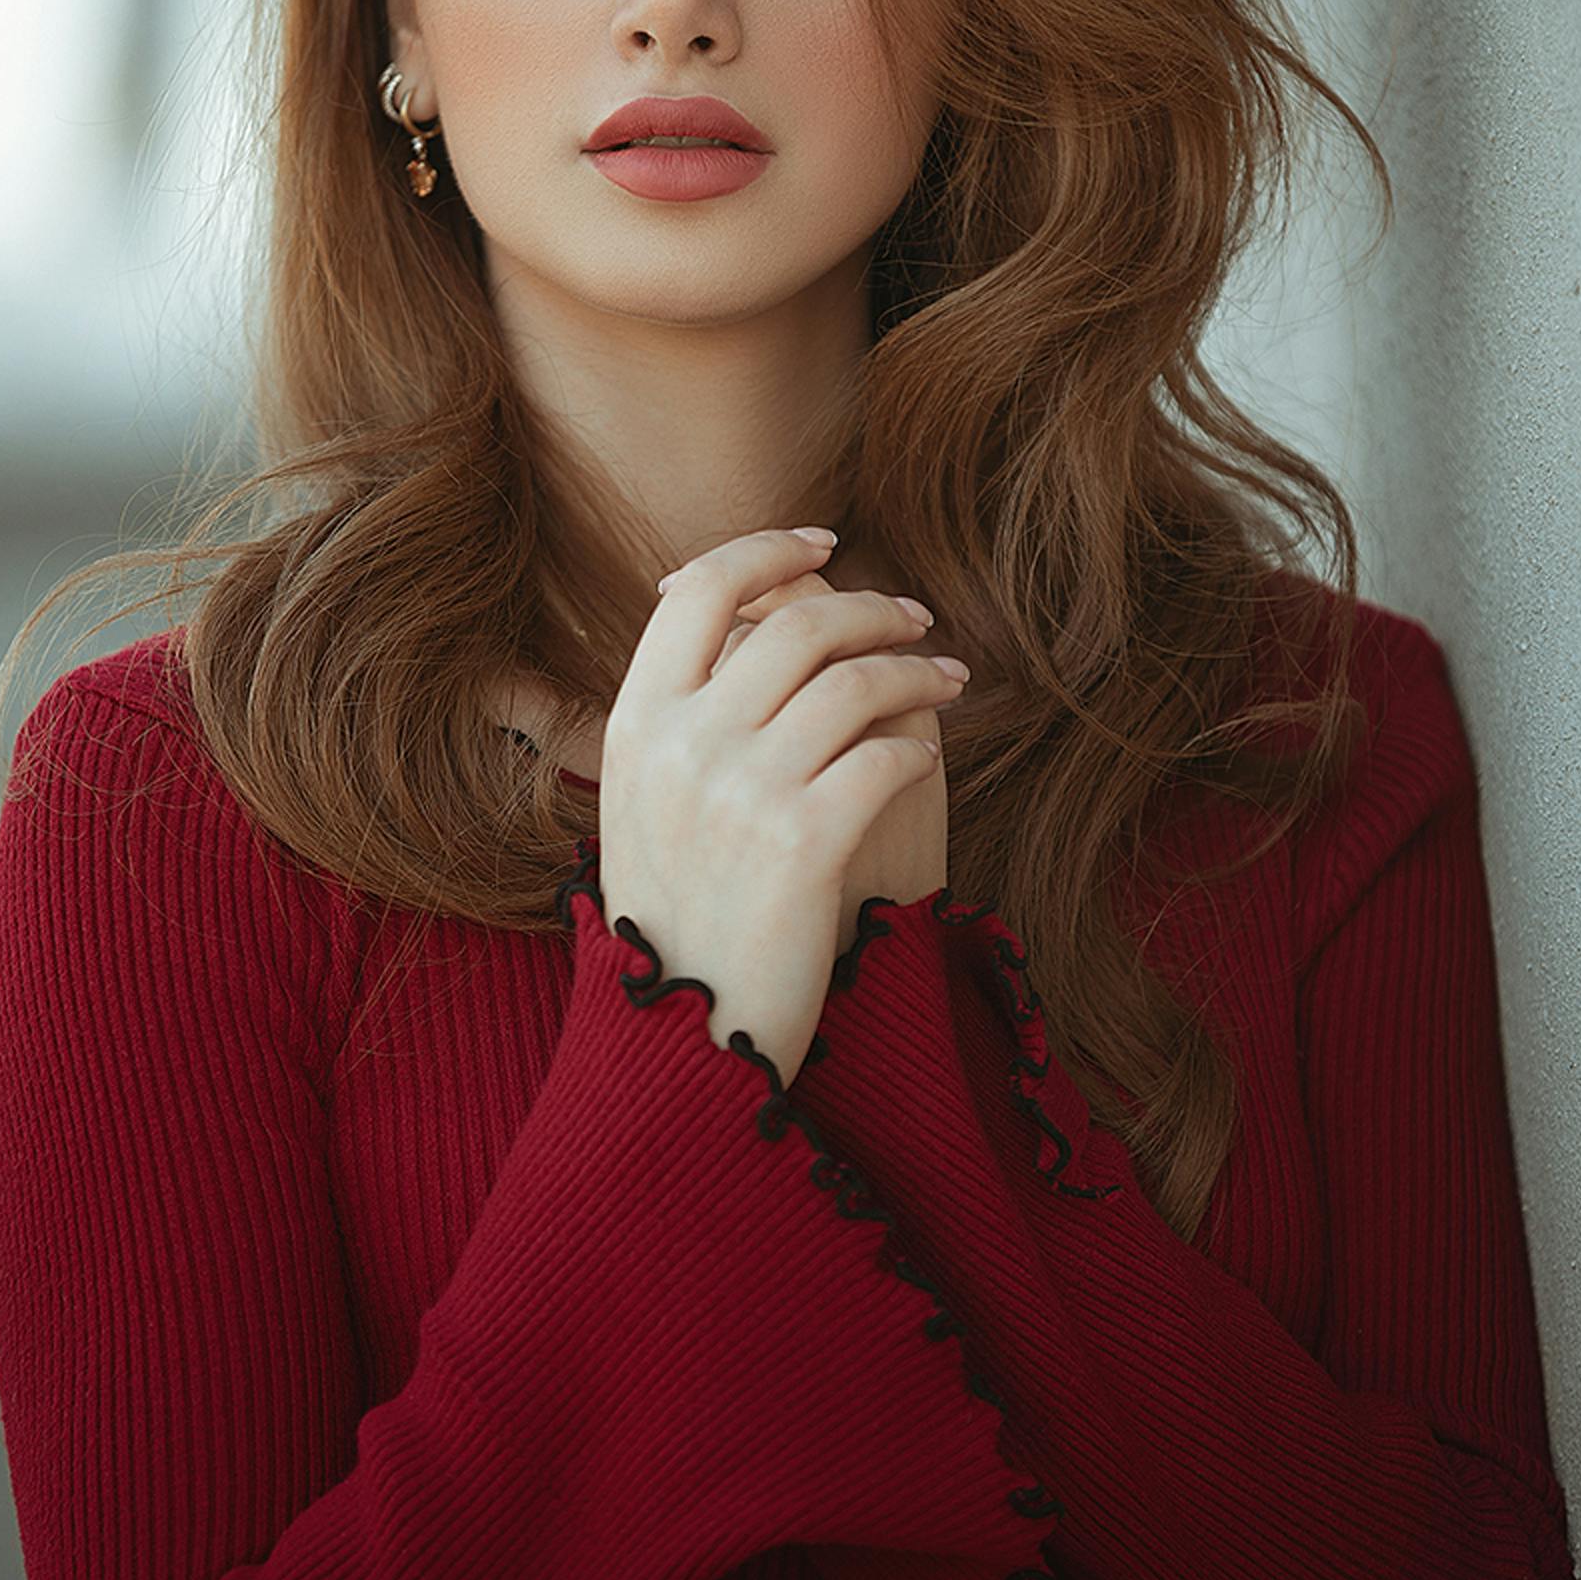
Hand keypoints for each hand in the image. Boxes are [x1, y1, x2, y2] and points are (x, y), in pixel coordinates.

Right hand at [595, 528, 968, 1085]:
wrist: (681, 1035)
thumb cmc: (675, 915)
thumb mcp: (640, 801)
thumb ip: (679, 715)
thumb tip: (746, 620)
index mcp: (634, 723)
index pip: (703, 588)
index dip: (769, 549)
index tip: (826, 544)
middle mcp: (681, 744)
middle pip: (797, 621)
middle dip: (871, 607)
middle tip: (914, 618)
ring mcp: (741, 792)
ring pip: (855, 681)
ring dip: (914, 670)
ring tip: (946, 679)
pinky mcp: (804, 844)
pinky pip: (886, 756)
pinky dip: (919, 745)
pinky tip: (929, 755)